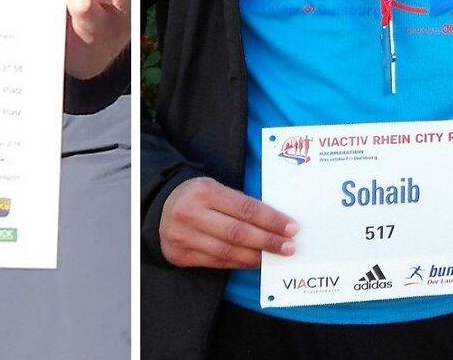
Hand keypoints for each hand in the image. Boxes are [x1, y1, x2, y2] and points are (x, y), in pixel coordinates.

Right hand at [158, 176, 296, 269]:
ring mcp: (183, 237)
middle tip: (289, 247)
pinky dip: (239, 263)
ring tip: (274, 257)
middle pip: (238, 233)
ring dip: (256, 257)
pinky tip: (254, 262)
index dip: (271, 220)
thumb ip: (240, 203)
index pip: (245, 208)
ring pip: (228, 252)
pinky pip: (217, 263)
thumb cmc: (198, 197)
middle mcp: (191, 214)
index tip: (291, 228)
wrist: (161, 208)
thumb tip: (275, 223)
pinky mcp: (180, 255)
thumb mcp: (215, 188)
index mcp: (204, 191)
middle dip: (268, 241)